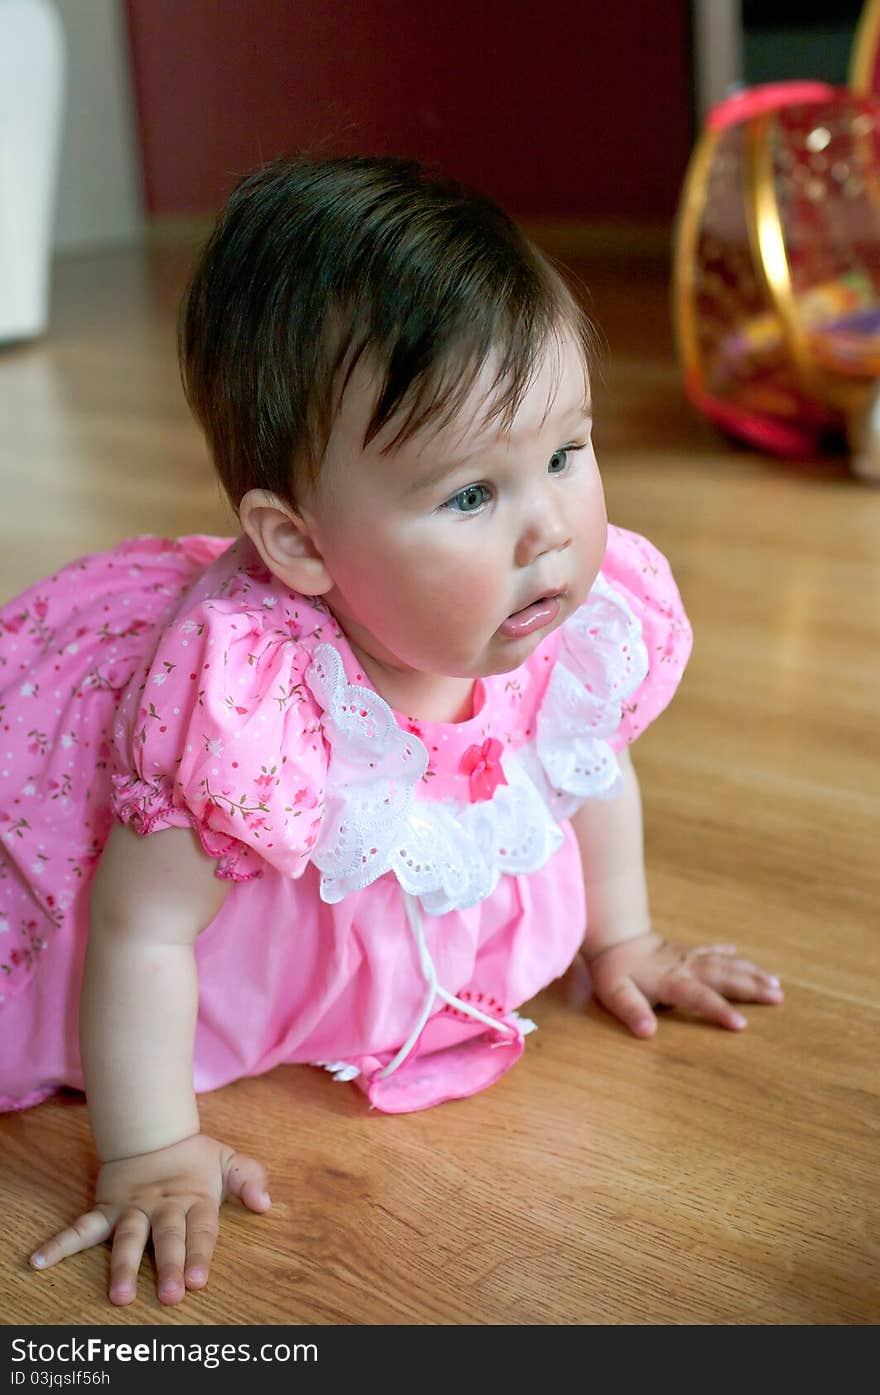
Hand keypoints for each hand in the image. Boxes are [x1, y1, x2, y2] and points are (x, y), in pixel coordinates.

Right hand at [29, 1133, 269, 1305]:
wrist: (151, 1132)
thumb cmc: (194, 1158)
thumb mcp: (228, 1160)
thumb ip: (250, 1179)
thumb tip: (266, 1202)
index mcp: (194, 1199)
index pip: (200, 1230)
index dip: (200, 1254)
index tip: (199, 1280)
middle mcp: (162, 1207)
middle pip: (166, 1238)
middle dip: (168, 1266)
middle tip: (171, 1295)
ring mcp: (132, 1209)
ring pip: (127, 1238)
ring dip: (122, 1266)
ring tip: (120, 1296)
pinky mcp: (106, 1208)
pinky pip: (81, 1227)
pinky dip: (60, 1243)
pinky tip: (40, 1261)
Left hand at [586, 933, 782, 1036]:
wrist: (613, 935)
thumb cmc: (613, 969)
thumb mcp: (615, 993)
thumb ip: (632, 1011)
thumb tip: (647, 1032)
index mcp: (672, 981)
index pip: (700, 997)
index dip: (720, 1010)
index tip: (742, 1024)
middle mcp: (686, 967)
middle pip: (724, 977)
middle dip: (752, 988)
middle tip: (778, 997)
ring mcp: (688, 957)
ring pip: (725, 964)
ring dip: (750, 972)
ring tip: (775, 983)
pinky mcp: (685, 951)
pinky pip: (711, 950)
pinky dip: (726, 953)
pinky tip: (740, 955)